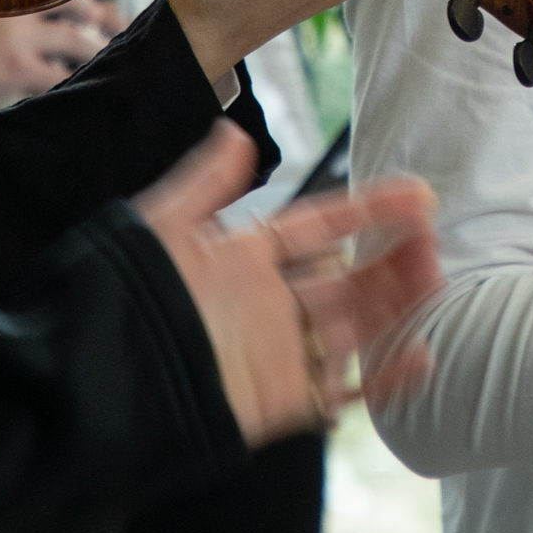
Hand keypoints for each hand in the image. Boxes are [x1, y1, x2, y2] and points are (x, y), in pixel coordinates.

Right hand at [0, 0, 123, 151]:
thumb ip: (9, 6)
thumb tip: (64, 12)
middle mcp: (11, 0)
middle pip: (81, 0)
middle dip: (111, 16)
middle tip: (124, 26)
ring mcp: (15, 34)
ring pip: (79, 41)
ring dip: (98, 52)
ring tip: (106, 61)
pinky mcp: (15, 67)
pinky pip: (62, 75)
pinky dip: (76, 83)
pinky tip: (84, 91)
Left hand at [134, 123, 442, 445]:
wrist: (95, 390)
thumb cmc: (120, 303)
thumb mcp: (159, 231)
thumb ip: (203, 184)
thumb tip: (236, 132)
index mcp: (243, 258)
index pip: (321, 226)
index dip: (368, 210)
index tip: (417, 195)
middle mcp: (267, 303)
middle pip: (348, 275)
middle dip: (393, 258)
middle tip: (434, 242)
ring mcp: (278, 352)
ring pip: (355, 323)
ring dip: (398, 304)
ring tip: (437, 281)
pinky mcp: (281, 401)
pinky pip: (343, 389)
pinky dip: (383, 378)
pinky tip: (421, 356)